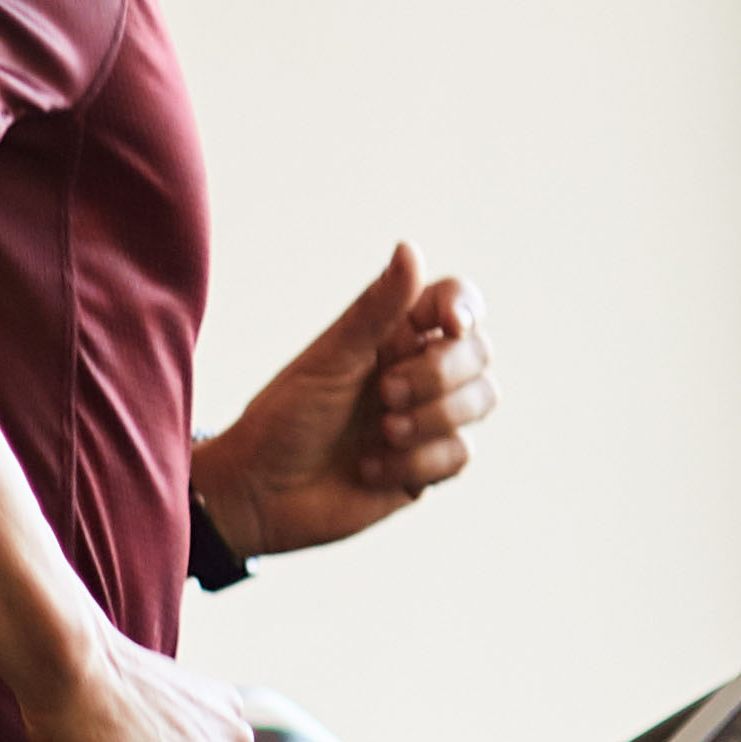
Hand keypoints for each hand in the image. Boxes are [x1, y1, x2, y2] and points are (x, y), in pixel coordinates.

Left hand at [196, 246, 491, 557]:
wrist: (258, 494)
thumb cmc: (284, 418)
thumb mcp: (330, 358)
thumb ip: (376, 309)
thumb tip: (409, 247)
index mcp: (394, 334)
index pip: (456, 302)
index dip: (464, 308)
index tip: (450, 326)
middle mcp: (418, 370)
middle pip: (479, 353)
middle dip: (439, 375)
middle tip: (385, 394)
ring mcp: (427, 417)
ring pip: (482, 400)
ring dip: (433, 418)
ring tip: (382, 432)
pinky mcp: (427, 465)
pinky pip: (461, 454)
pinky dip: (416, 462)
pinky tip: (369, 469)